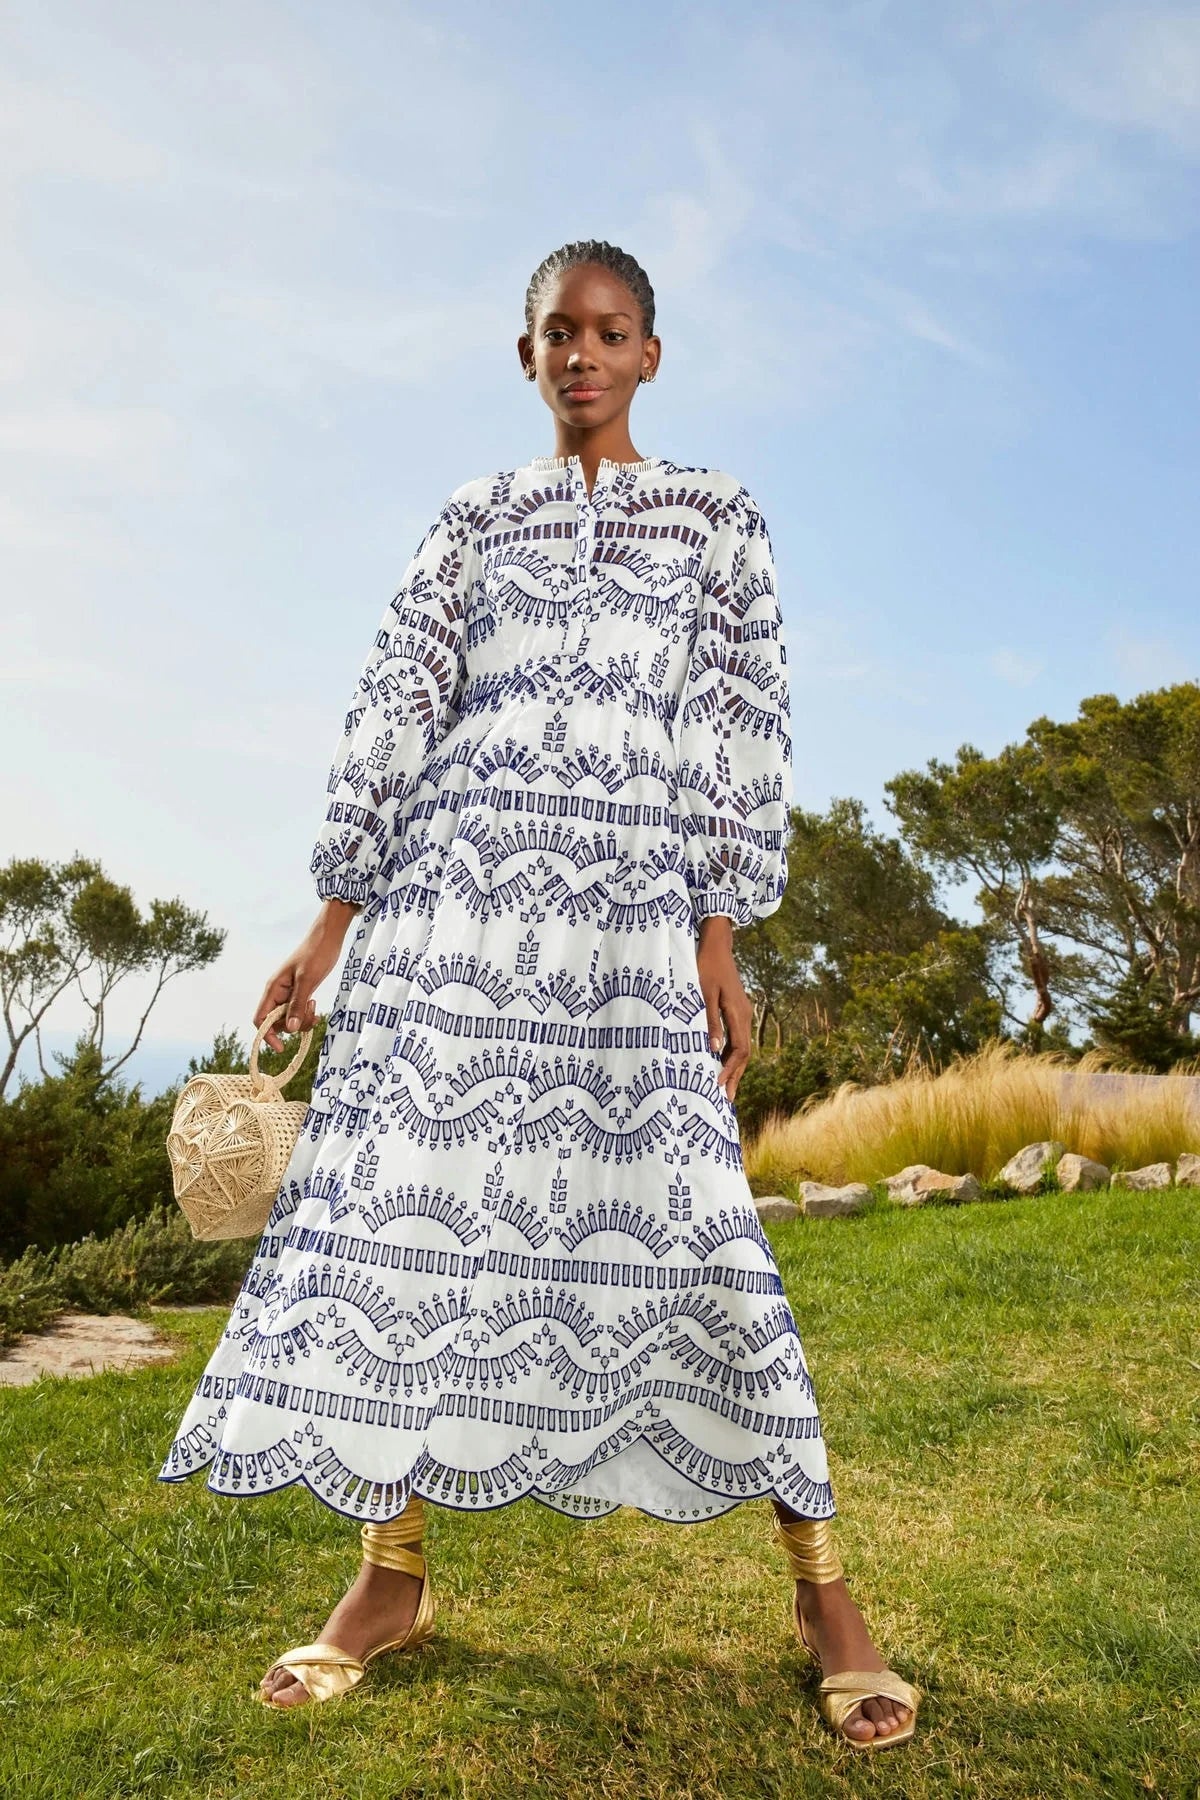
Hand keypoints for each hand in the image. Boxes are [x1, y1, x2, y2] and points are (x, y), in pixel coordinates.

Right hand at [255, 899, 359, 1052]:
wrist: (328, 937)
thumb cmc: (316, 953)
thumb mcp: (308, 980)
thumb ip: (298, 1004)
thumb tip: (291, 1029)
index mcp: (273, 988)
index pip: (260, 1019)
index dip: (267, 1035)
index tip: (281, 1048)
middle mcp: (277, 993)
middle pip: (275, 1022)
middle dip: (292, 1026)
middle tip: (311, 1016)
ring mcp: (288, 993)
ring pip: (289, 1018)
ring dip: (302, 1020)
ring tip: (314, 1007)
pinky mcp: (299, 992)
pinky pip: (298, 1011)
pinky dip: (306, 1014)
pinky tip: (315, 1006)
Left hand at [696, 916, 751, 1102]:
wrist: (716, 945)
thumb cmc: (706, 967)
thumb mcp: (704, 994)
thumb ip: (709, 1022)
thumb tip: (714, 1050)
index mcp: (738, 1014)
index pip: (739, 1050)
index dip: (729, 1070)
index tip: (717, 1085)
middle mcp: (745, 1016)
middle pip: (744, 1053)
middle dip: (735, 1076)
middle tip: (727, 1099)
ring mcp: (742, 1013)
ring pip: (742, 1047)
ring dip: (734, 1068)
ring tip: (726, 1088)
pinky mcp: (736, 1010)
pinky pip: (738, 1038)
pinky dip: (731, 1055)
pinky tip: (722, 1063)